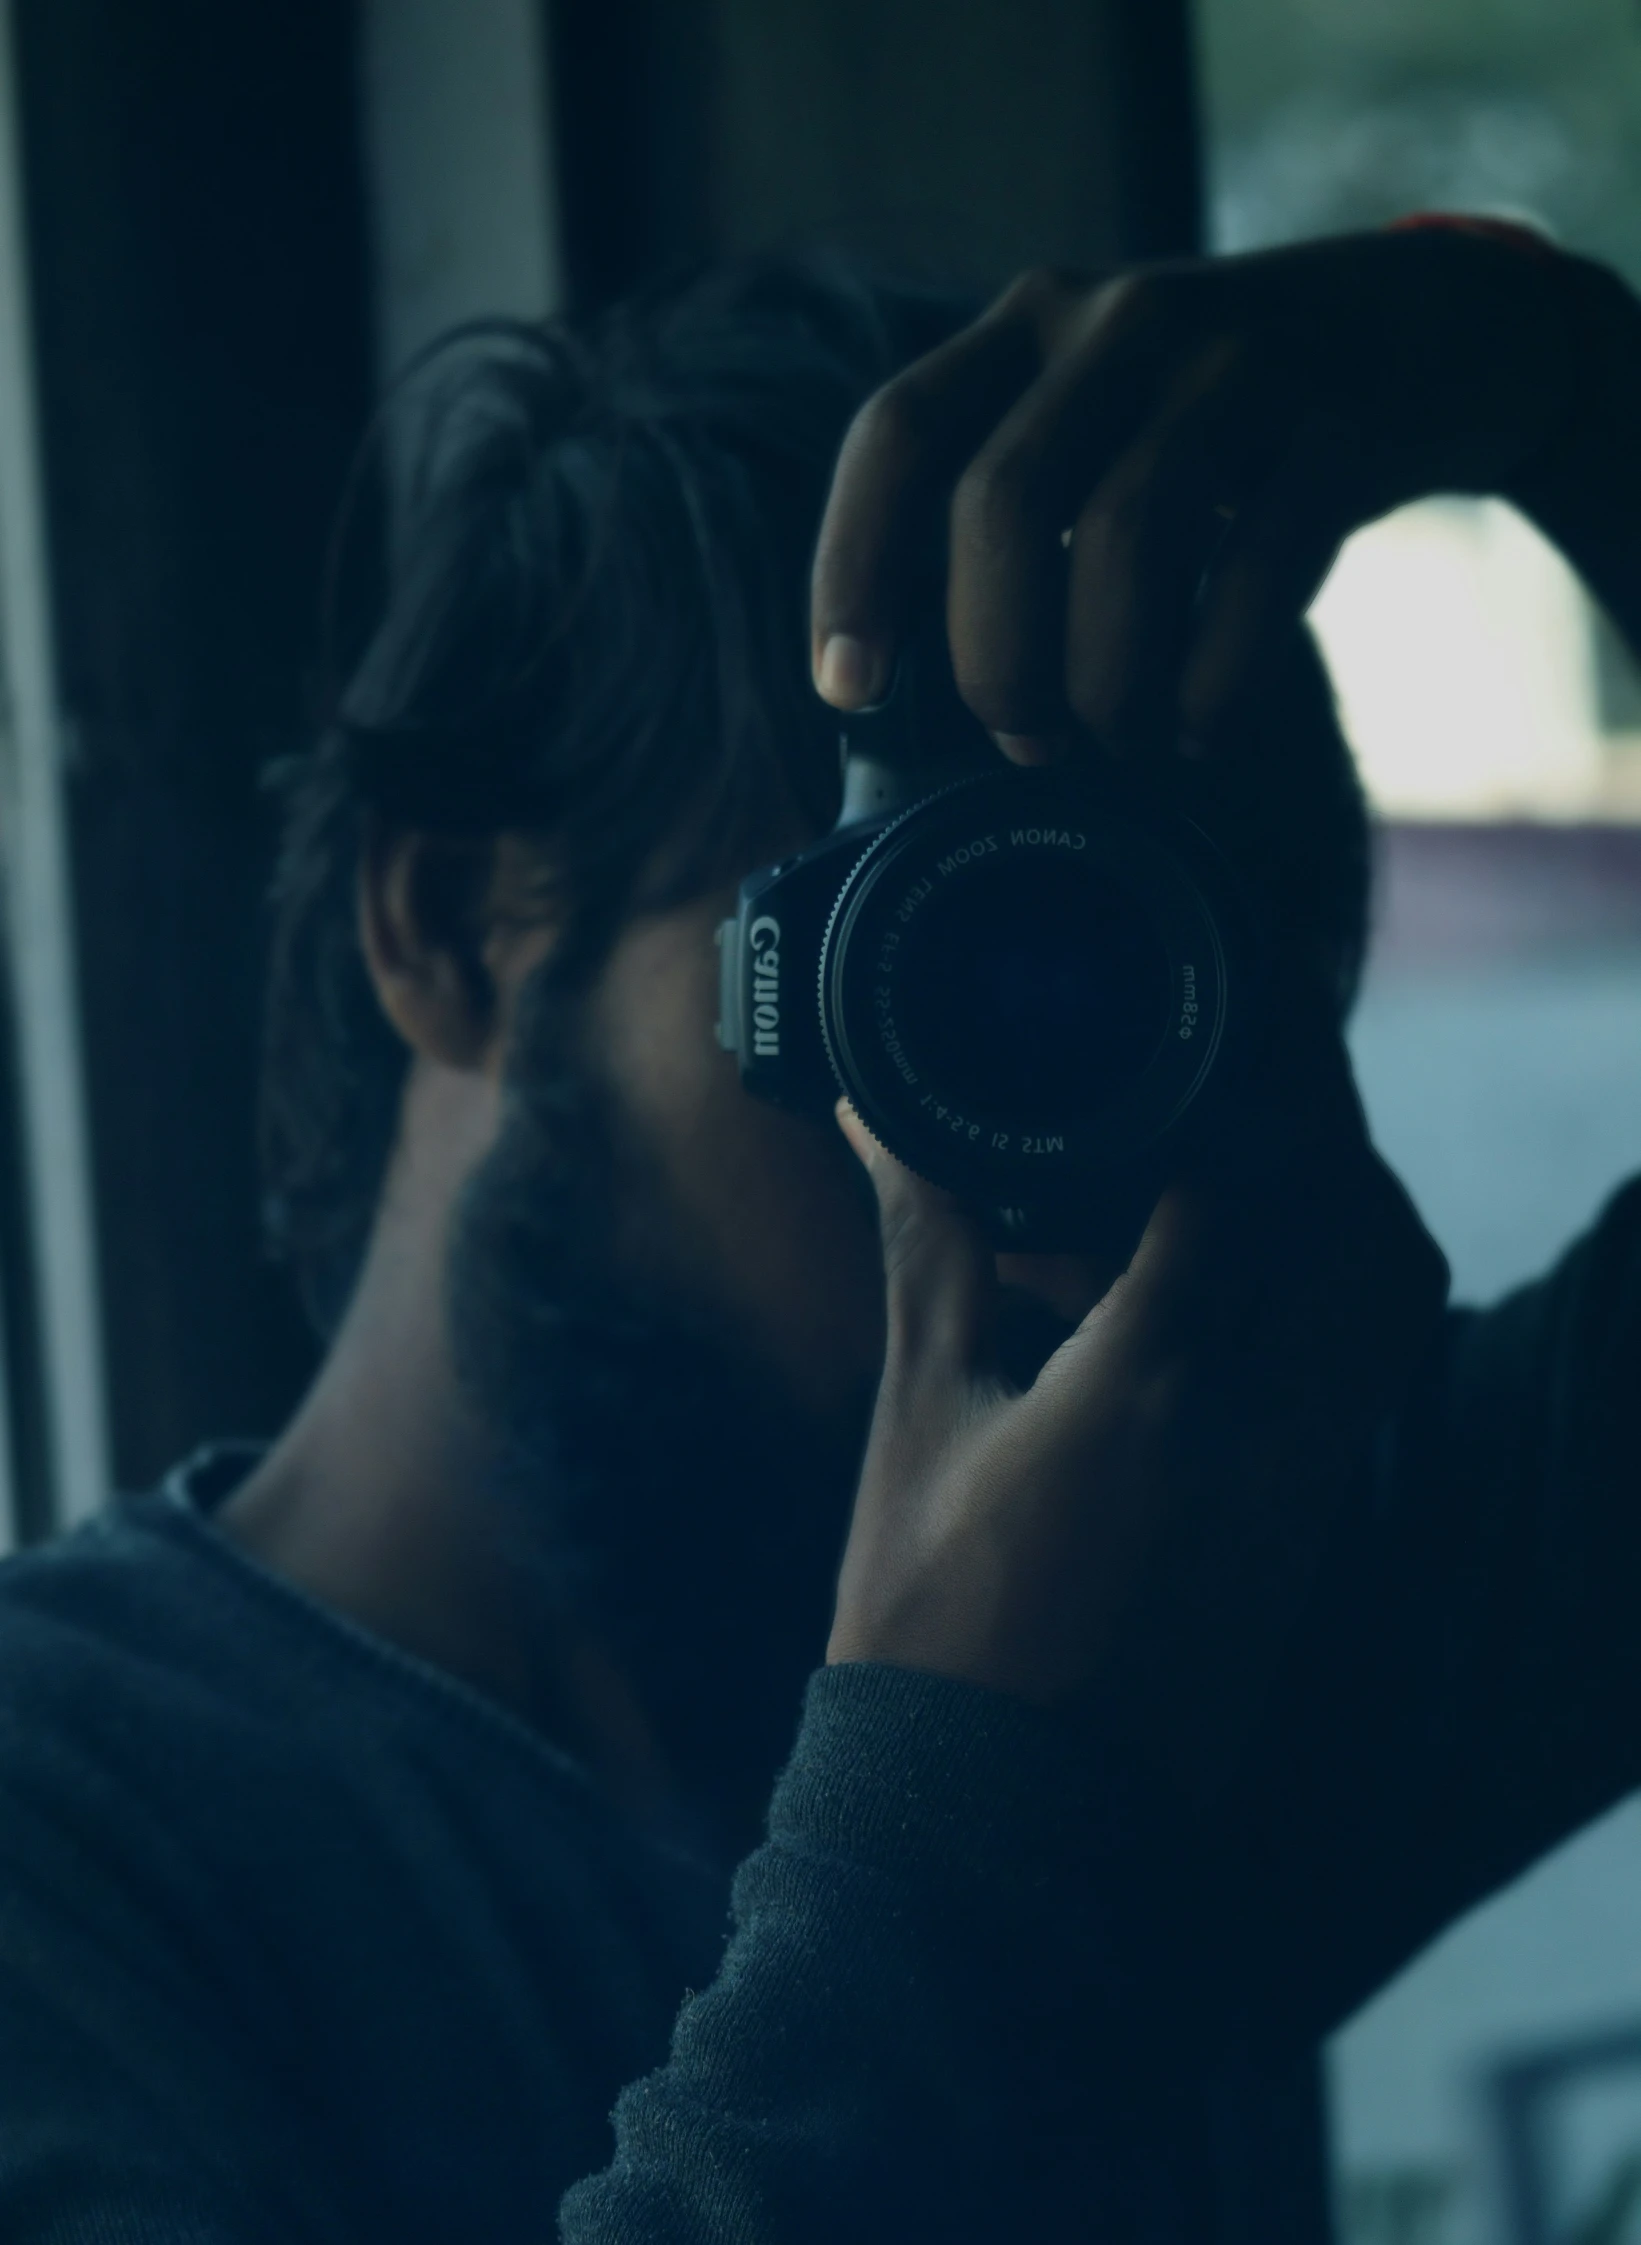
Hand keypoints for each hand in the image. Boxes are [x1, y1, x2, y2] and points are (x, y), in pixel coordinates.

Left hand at [810, 228, 1634, 757]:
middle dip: (994, 657)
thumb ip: (1009, 511)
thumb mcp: (1096, 420)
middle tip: (1021, 737)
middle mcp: (1118, 324)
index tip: (848, 690)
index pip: (898, 435)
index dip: (853, 570)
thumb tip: (909, 692)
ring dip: (1103, 680)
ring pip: (1122, 540)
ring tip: (1114, 736)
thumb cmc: (1211, 428)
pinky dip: (1210, 680)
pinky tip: (1199, 729)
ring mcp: (1234, 364)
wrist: (1421, 336)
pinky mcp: (1335, 425)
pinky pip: (1251, 573)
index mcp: (1029, 325)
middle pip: (1002, 503)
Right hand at [828, 1035, 1447, 1807]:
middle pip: (1363, 1219)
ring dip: (1343, 1204)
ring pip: (1388, 1295)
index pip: (1246, 1176)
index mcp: (1152, 1385)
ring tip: (1237, 1165)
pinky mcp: (1310, 1530)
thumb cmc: (931, 1620)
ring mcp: (1305, 1485)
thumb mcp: (920, 1416)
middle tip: (1234, 1067)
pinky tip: (1225, 1283)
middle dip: (1315, 1120)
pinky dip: (1329, 1292)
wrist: (993, 1817)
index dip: (1228, 1077)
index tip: (1182, 1024)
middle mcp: (1266, 1427)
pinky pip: (1363, 1370)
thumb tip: (886, 1124)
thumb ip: (928, 1251)